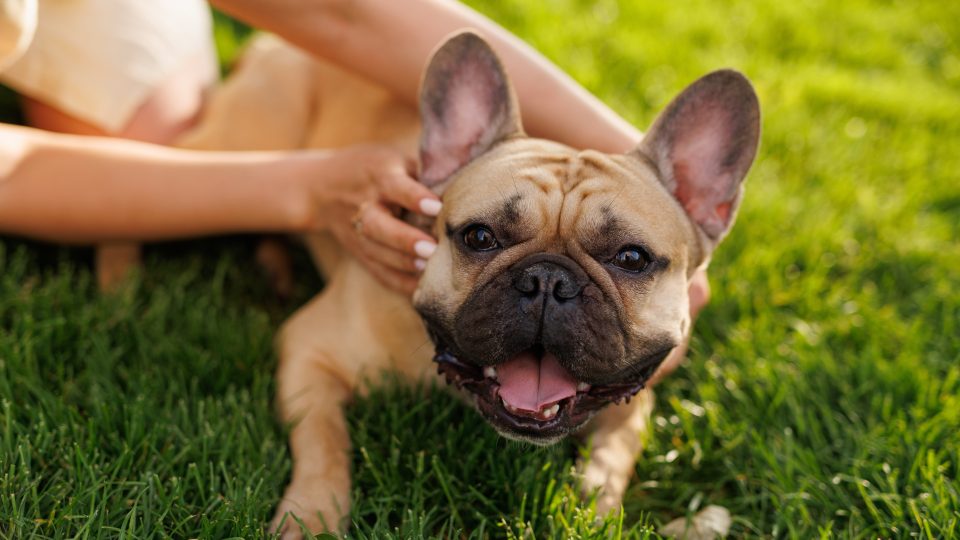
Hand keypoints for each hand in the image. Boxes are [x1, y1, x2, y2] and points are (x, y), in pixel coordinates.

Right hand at [297, 144, 440, 295]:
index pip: (396, 187)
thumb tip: (464, 189)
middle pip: (378, 225)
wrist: (321, 187)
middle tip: (431, 248)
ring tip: (428, 270)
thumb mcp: (395, 158)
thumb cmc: (373, 168)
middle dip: (404, 239)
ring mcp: (357, 231)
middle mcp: (365, 205)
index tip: (437, 207)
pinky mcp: (359, 252)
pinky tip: (420, 289)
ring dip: (403, 264)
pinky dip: (398, 282)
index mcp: (378, 175)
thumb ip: (423, 173)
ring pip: (377, 252)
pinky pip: (377, 271)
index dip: (415, 198)